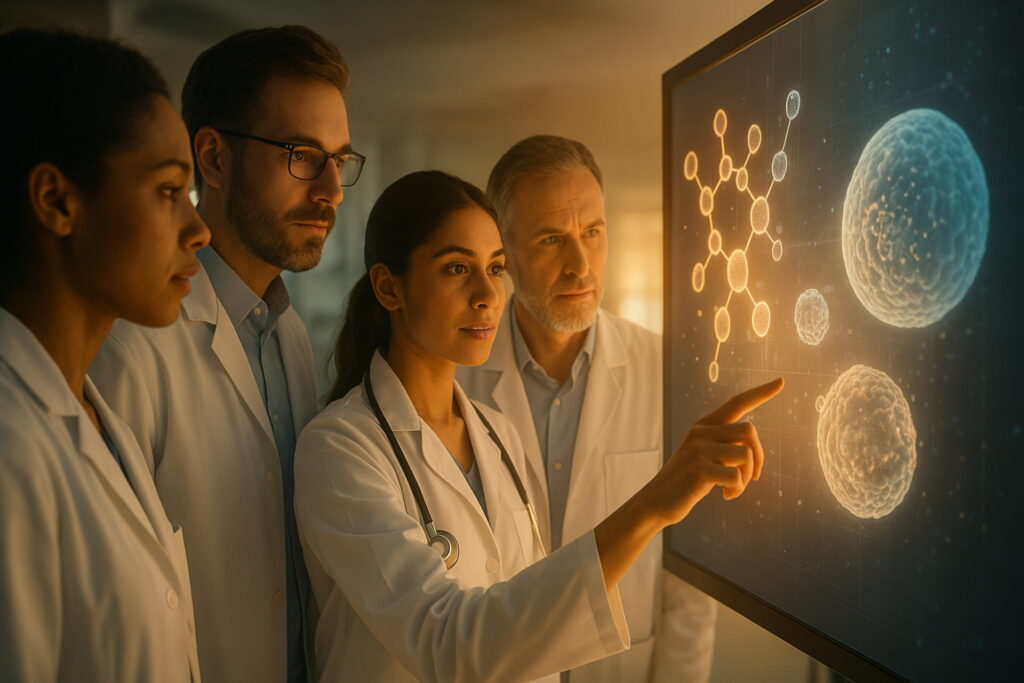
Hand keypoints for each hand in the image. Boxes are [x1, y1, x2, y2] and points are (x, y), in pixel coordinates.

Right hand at [643, 378, 783, 526]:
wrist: (657, 501)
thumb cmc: (687, 480)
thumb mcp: (704, 456)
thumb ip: (723, 445)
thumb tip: (751, 448)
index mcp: (704, 425)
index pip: (737, 403)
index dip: (761, 393)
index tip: (781, 381)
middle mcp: (701, 431)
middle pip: (750, 431)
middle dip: (759, 457)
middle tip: (752, 478)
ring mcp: (699, 449)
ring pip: (746, 454)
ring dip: (747, 477)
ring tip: (733, 489)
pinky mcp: (699, 469)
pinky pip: (736, 476)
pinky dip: (737, 489)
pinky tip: (726, 496)